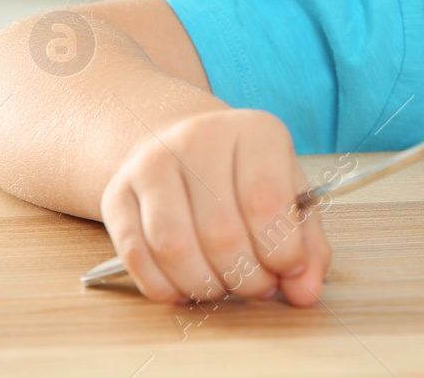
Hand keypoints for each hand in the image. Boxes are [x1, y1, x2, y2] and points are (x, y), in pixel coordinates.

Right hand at [99, 108, 331, 305]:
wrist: (185, 148)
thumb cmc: (246, 176)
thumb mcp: (290, 195)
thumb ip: (306, 243)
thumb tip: (306, 292)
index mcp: (253, 131)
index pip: (265, 198)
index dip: (280, 249)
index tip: (287, 269)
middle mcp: (198, 138)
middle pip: (221, 231)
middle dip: (246, 277)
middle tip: (257, 287)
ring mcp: (151, 164)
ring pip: (174, 246)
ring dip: (205, 285)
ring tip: (224, 287)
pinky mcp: (116, 193)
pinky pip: (137, 255)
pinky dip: (165, 287)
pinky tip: (186, 288)